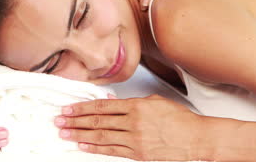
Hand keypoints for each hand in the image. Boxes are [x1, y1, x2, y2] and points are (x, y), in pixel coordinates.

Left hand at [54, 94, 204, 160]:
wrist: (195, 138)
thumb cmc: (179, 119)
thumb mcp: (155, 102)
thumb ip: (133, 103)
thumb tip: (114, 104)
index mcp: (137, 106)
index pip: (103, 106)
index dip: (83, 107)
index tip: (69, 108)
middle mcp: (133, 122)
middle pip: (98, 121)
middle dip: (76, 121)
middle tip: (60, 120)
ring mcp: (135, 139)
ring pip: (101, 136)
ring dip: (80, 135)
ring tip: (65, 133)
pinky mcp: (138, 153)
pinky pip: (112, 150)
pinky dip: (96, 148)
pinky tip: (84, 146)